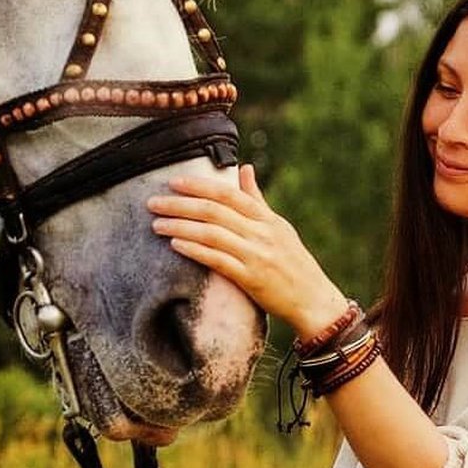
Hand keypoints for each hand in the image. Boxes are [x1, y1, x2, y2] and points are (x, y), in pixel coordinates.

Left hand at [147, 164, 350, 338]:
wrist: (313, 299)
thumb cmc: (294, 262)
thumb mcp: (278, 226)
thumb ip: (257, 200)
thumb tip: (245, 168)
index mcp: (266, 218)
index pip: (229, 194)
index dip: (200, 185)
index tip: (174, 182)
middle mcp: (261, 233)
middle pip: (215, 211)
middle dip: (180, 204)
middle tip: (153, 202)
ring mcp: (256, 256)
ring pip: (212, 234)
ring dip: (181, 226)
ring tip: (157, 223)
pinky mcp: (251, 279)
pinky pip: (218, 261)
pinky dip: (195, 250)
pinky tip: (176, 244)